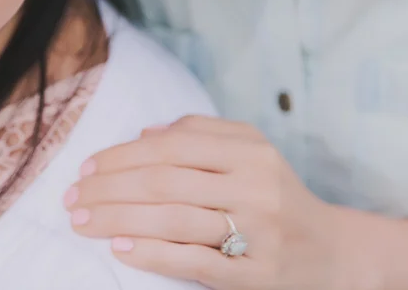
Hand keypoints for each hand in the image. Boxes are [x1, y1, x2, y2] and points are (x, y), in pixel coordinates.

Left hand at [63, 116, 359, 289]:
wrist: (336, 255)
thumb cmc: (277, 197)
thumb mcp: (252, 153)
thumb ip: (201, 133)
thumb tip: (143, 134)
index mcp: (250, 151)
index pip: (171, 145)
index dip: (121, 155)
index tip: (85, 169)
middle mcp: (256, 186)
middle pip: (164, 181)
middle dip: (108, 189)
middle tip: (71, 199)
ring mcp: (258, 232)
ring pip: (173, 219)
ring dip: (118, 219)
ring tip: (83, 223)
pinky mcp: (256, 275)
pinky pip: (195, 261)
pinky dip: (153, 253)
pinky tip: (120, 248)